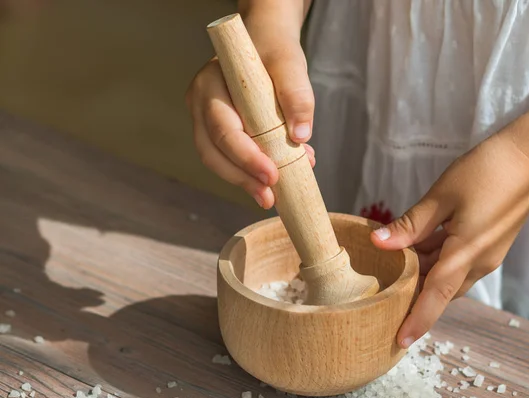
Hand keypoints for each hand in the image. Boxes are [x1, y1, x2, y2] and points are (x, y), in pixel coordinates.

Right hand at [185, 33, 314, 208]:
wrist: (266, 41)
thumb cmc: (275, 50)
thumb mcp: (290, 64)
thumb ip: (297, 96)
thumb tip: (300, 137)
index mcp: (210, 83)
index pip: (223, 128)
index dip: (245, 156)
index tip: (271, 175)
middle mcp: (200, 102)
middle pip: (212, 151)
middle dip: (241, 178)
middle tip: (269, 197)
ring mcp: (204, 118)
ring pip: (216, 159)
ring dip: (243, 181)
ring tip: (270, 195)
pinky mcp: (216, 130)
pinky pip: (227, 157)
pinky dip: (248, 171)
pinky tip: (273, 178)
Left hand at [370, 134, 528, 347]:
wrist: (528, 156)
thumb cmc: (485, 171)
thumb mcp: (440, 196)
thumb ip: (410, 225)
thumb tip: (378, 243)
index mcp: (467, 253)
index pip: (437, 295)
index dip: (418, 319)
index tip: (400, 340)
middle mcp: (479, 261)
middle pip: (441, 289)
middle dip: (414, 297)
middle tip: (383, 301)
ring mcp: (485, 253)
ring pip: (448, 274)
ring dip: (423, 275)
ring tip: (390, 274)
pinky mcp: (486, 242)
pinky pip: (456, 260)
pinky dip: (434, 259)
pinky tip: (412, 249)